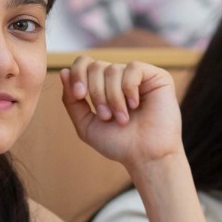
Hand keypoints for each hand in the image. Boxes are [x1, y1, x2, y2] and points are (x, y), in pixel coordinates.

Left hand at [59, 55, 182, 169]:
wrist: (145, 156)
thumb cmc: (118, 144)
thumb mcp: (86, 124)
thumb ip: (71, 101)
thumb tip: (64, 72)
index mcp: (104, 86)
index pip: (84, 64)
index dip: (77, 75)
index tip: (79, 95)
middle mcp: (120, 78)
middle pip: (96, 66)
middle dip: (96, 92)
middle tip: (106, 116)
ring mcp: (138, 77)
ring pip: (112, 69)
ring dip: (113, 97)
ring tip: (122, 118)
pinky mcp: (157, 76)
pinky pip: (133, 68)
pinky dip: (129, 89)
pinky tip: (135, 105)